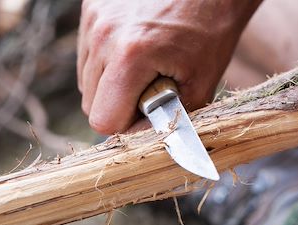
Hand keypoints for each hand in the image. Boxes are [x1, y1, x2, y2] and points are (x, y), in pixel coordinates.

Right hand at [77, 0, 260, 133]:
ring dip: (111, 85)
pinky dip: (107, 62)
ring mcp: (94, 18)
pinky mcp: (92, 8)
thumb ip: (168, 120)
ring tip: (143, 67)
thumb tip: (140, 139)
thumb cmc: (212, 32)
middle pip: (90, 103)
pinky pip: (88, 55)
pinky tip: (133, 50)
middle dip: (118, 106)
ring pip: (86, 81)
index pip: (103, 120)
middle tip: (149, 89)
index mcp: (131, 55)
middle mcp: (104, 34)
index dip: (126, 127)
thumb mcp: (200, 85)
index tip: (147, 115)